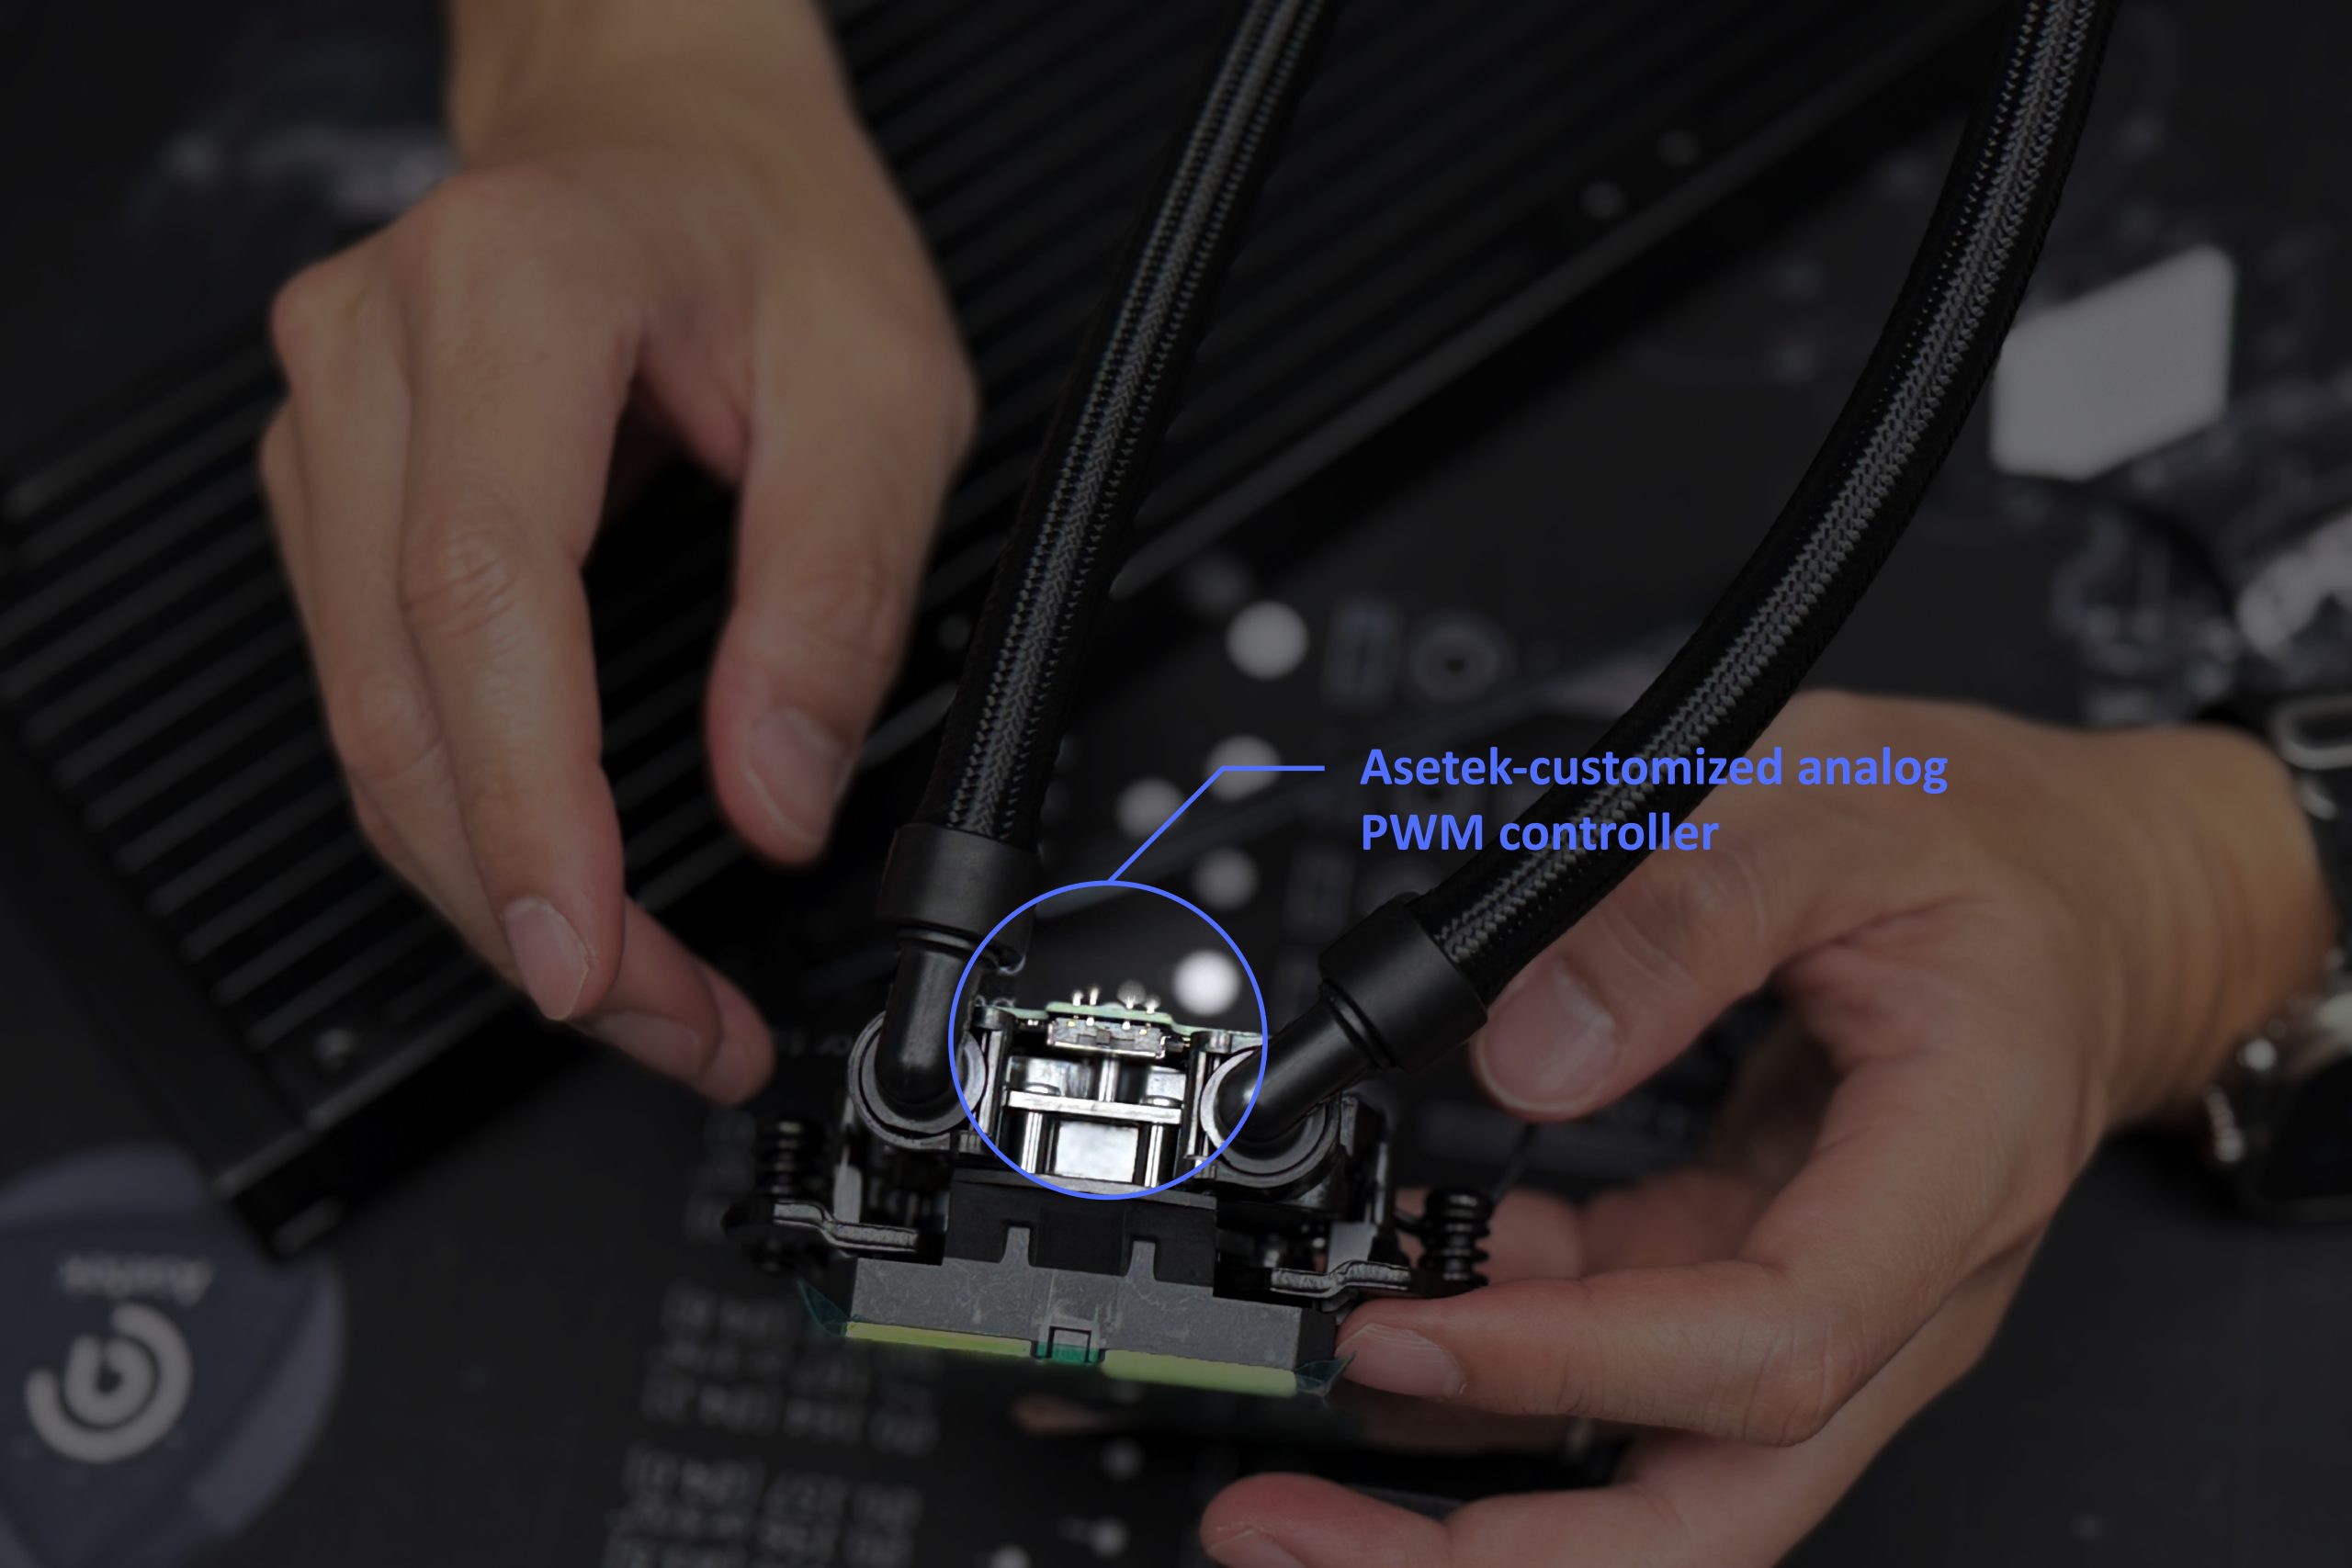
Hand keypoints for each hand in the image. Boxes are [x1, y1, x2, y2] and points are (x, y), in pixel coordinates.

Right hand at [258, 0, 973, 1098]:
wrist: (672, 127)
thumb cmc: (770, 224)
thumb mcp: (880, 388)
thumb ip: (832, 597)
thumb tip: (776, 799)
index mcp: (512, 296)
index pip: (481, 595)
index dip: (527, 808)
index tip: (593, 958)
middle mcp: (376, 354)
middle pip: (403, 696)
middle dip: (529, 903)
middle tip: (667, 1021)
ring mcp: (333, 422)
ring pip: (369, 723)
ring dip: (492, 887)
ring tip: (640, 988)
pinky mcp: (340, 488)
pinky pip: (378, 693)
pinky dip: (465, 815)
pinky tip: (556, 884)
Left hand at [1205, 692, 2331, 1565]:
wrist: (2094, 896)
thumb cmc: (2001, 860)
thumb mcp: (1840, 810)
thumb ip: (1684, 912)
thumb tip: (1527, 1046)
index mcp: (1948, 1173)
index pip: (1769, 1343)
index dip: (1578, 1363)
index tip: (1414, 1337)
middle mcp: (1892, 1280)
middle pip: (1710, 1499)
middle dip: (1500, 1546)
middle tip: (1300, 1522)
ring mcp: (1817, 1290)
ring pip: (1650, 1458)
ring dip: (1473, 1471)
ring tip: (1304, 1448)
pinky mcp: (1750, 1264)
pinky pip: (1619, 1356)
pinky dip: (1500, 1349)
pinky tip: (1401, 1308)